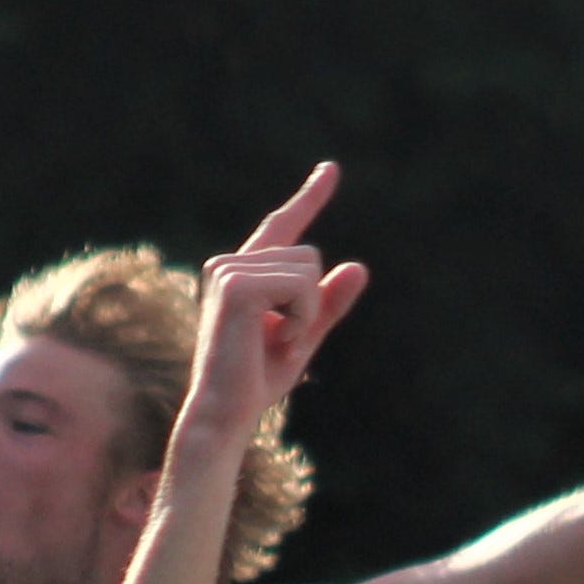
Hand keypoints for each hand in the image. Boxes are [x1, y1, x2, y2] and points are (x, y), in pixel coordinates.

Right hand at [186, 164, 369, 438]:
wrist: (224, 414)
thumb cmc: (256, 381)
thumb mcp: (304, 336)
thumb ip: (327, 303)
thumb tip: (359, 267)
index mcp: (241, 272)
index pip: (283, 226)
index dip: (310, 198)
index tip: (332, 169)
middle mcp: (229, 263)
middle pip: (308, 256)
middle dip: (311, 304)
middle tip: (281, 342)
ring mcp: (228, 270)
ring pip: (307, 270)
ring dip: (306, 315)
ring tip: (275, 343)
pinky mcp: (236, 285)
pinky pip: (301, 285)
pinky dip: (302, 318)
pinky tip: (275, 340)